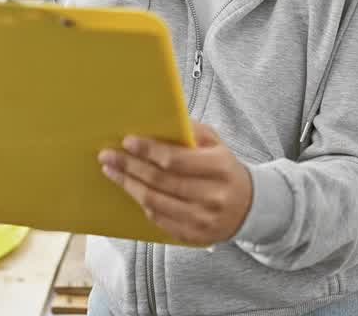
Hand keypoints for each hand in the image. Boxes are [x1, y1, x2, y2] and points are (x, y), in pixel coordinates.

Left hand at [98, 121, 253, 246]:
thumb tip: (159, 122)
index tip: (128, 141)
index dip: (148, 150)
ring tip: (112, 171)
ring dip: (129, 185)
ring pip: (155, 202)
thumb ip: (191, 132)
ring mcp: (203, 219)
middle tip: (108, 155)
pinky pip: (159, 220)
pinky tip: (131, 189)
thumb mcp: (216, 144)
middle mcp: (212, 195)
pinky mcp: (194, 235)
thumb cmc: (224, 169)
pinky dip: (142, 203)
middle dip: (130, 166)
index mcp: (219, 167)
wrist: (249, 206)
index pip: (176, 159)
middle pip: (161, 181)